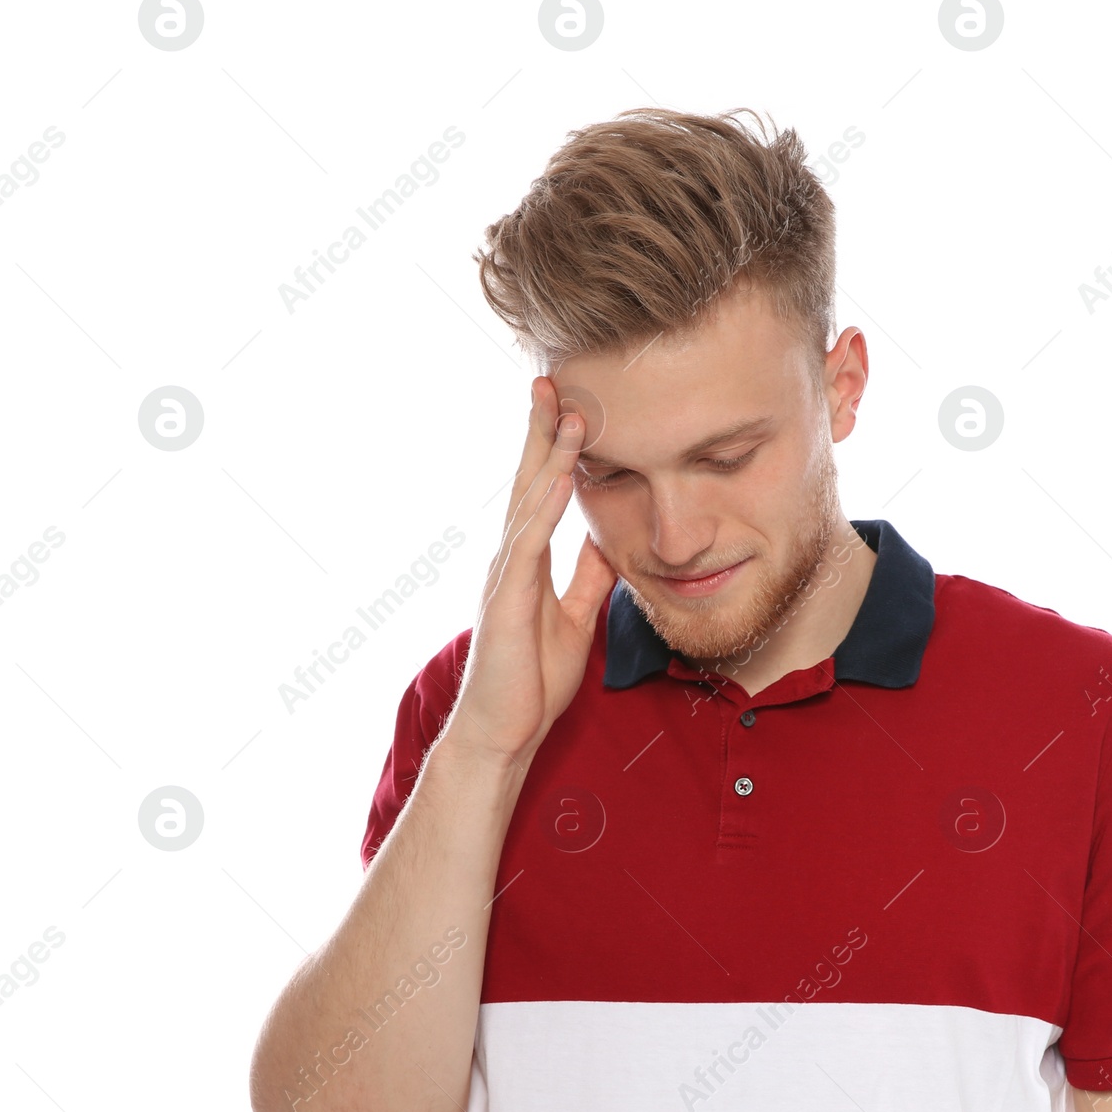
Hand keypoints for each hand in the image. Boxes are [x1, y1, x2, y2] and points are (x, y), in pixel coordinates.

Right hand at [440, 375, 617, 767]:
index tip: (568, 406)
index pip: (542, 493)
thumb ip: (586, 580)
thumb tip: (606, 543)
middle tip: (551, 380)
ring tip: (569, 413)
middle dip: (541, 431)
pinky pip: (530, 545)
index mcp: (527, 562)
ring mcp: (505, 576)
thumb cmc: (532, 681)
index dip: (554, 450)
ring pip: (530, 503)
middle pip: (528, 482)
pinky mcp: (507, 600)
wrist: (505, 732)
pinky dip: (547, 508)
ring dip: (550, 457)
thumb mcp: (574, 618)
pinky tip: (563, 478)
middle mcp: (510, 559)